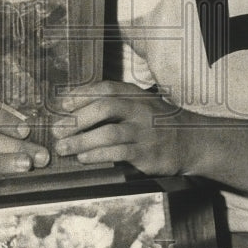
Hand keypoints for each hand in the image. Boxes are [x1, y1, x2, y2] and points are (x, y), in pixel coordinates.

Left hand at [50, 80, 190, 175]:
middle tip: (57, 130)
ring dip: (81, 141)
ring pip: (109, 133)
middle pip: (104, 108)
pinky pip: (118, 153)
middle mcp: (140, 110)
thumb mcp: (139, 103)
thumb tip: (72, 107)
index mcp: (134, 95)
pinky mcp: (147, 154)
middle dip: (76, 119)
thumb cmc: (156, 122)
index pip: (104, 89)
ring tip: (63, 147)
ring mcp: (144, 132)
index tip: (62, 105)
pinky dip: (98, 155)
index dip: (80, 95)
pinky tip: (83, 158)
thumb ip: (113, 101)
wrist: (191, 142)